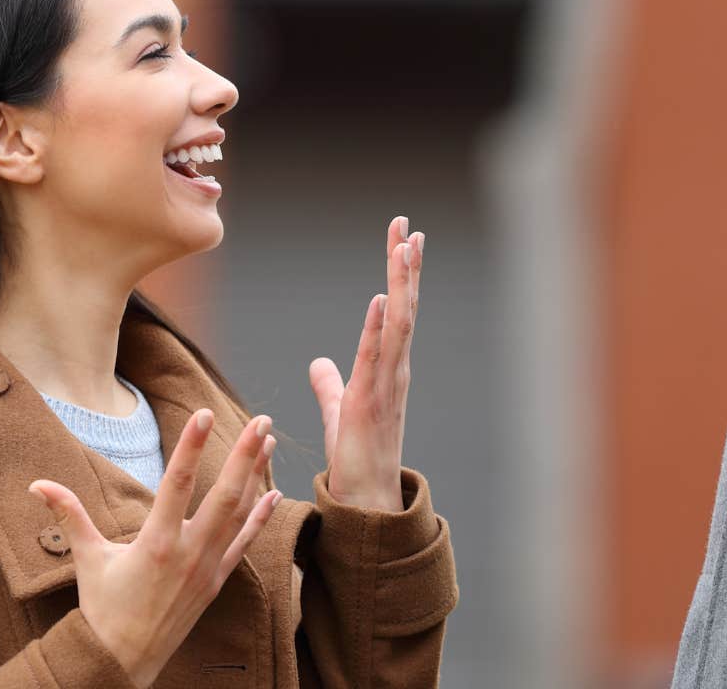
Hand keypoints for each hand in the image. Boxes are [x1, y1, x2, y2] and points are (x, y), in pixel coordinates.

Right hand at [29, 410, 279, 687]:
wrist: (123, 661)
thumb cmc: (103, 608)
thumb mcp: (86, 559)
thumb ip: (68, 515)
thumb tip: (37, 484)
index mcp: (156, 543)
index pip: (178, 483)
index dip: (192, 446)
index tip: (205, 414)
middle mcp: (189, 553)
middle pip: (225, 495)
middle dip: (244, 455)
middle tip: (261, 422)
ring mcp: (208, 567)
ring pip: (240, 514)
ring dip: (257, 476)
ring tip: (269, 442)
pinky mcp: (217, 580)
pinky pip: (245, 544)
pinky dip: (261, 518)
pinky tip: (275, 494)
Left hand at [309, 215, 422, 512]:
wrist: (365, 502)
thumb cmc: (355, 459)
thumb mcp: (338, 411)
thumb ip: (330, 385)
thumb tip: (319, 362)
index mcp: (388, 367)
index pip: (396, 310)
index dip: (400, 274)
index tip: (402, 237)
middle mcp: (395, 369)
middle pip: (404, 306)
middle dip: (405, 265)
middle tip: (407, 224)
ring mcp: (387, 384)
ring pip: (399, 323)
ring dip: (402, 283)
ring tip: (405, 245)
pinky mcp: (371, 401)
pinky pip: (377, 356)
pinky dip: (381, 326)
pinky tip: (383, 297)